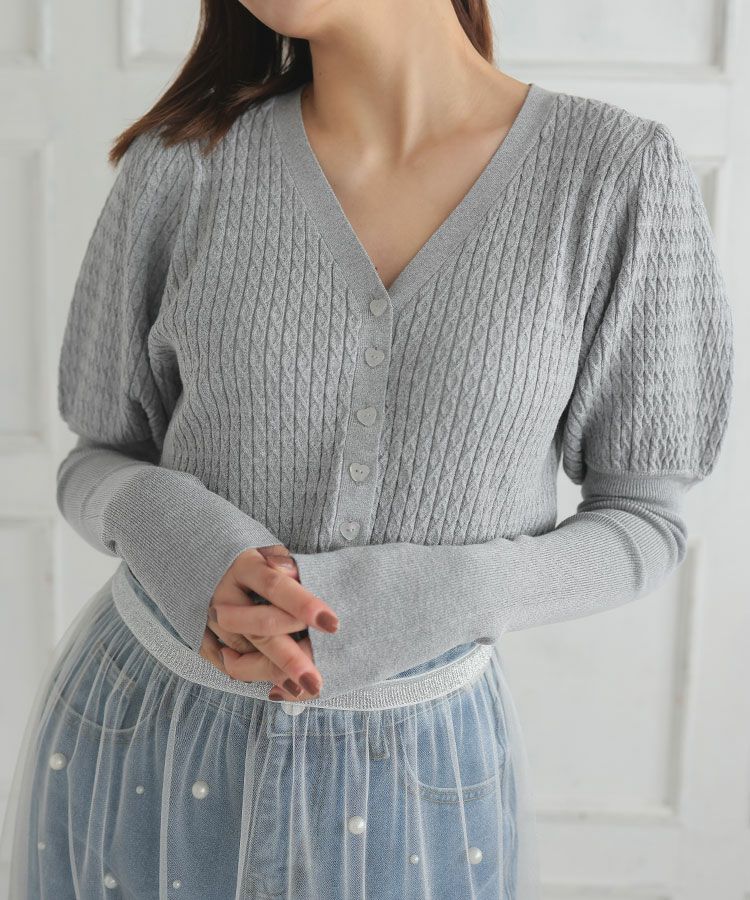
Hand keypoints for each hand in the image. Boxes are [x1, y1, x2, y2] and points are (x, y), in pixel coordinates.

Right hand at [198, 545, 337, 700]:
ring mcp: (209, 620)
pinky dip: (256, 678)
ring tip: (305, 689)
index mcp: (246, 567)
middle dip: (290, 658)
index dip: (303, 605)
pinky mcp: (202, 640)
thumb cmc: (258, 564)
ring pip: (243, 655)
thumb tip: (289, 572)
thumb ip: (288, 566)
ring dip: (275, 674)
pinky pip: (229, 667)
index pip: (275, 587)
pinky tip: (281, 687)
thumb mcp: (273, 554)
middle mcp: (224, 595)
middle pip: (260, 629)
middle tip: (315, 681)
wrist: (211, 567)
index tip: (332, 624)